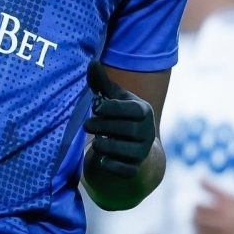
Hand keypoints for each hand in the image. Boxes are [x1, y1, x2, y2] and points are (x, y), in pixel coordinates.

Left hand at [83, 60, 155, 177]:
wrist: (132, 144)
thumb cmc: (118, 115)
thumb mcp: (113, 99)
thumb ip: (102, 83)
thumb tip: (91, 63)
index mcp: (144, 111)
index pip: (133, 110)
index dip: (114, 109)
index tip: (96, 108)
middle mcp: (147, 132)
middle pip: (128, 130)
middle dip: (104, 127)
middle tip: (86, 125)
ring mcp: (142, 151)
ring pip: (126, 151)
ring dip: (107, 146)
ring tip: (95, 141)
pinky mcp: (135, 168)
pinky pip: (126, 170)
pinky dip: (113, 165)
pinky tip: (102, 159)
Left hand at [193, 179, 233, 233]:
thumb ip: (215, 189)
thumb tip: (199, 178)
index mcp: (223, 206)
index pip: (197, 207)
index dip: (198, 208)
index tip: (202, 210)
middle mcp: (220, 221)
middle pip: (195, 220)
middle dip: (196, 219)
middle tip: (202, 220)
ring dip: (199, 232)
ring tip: (206, 231)